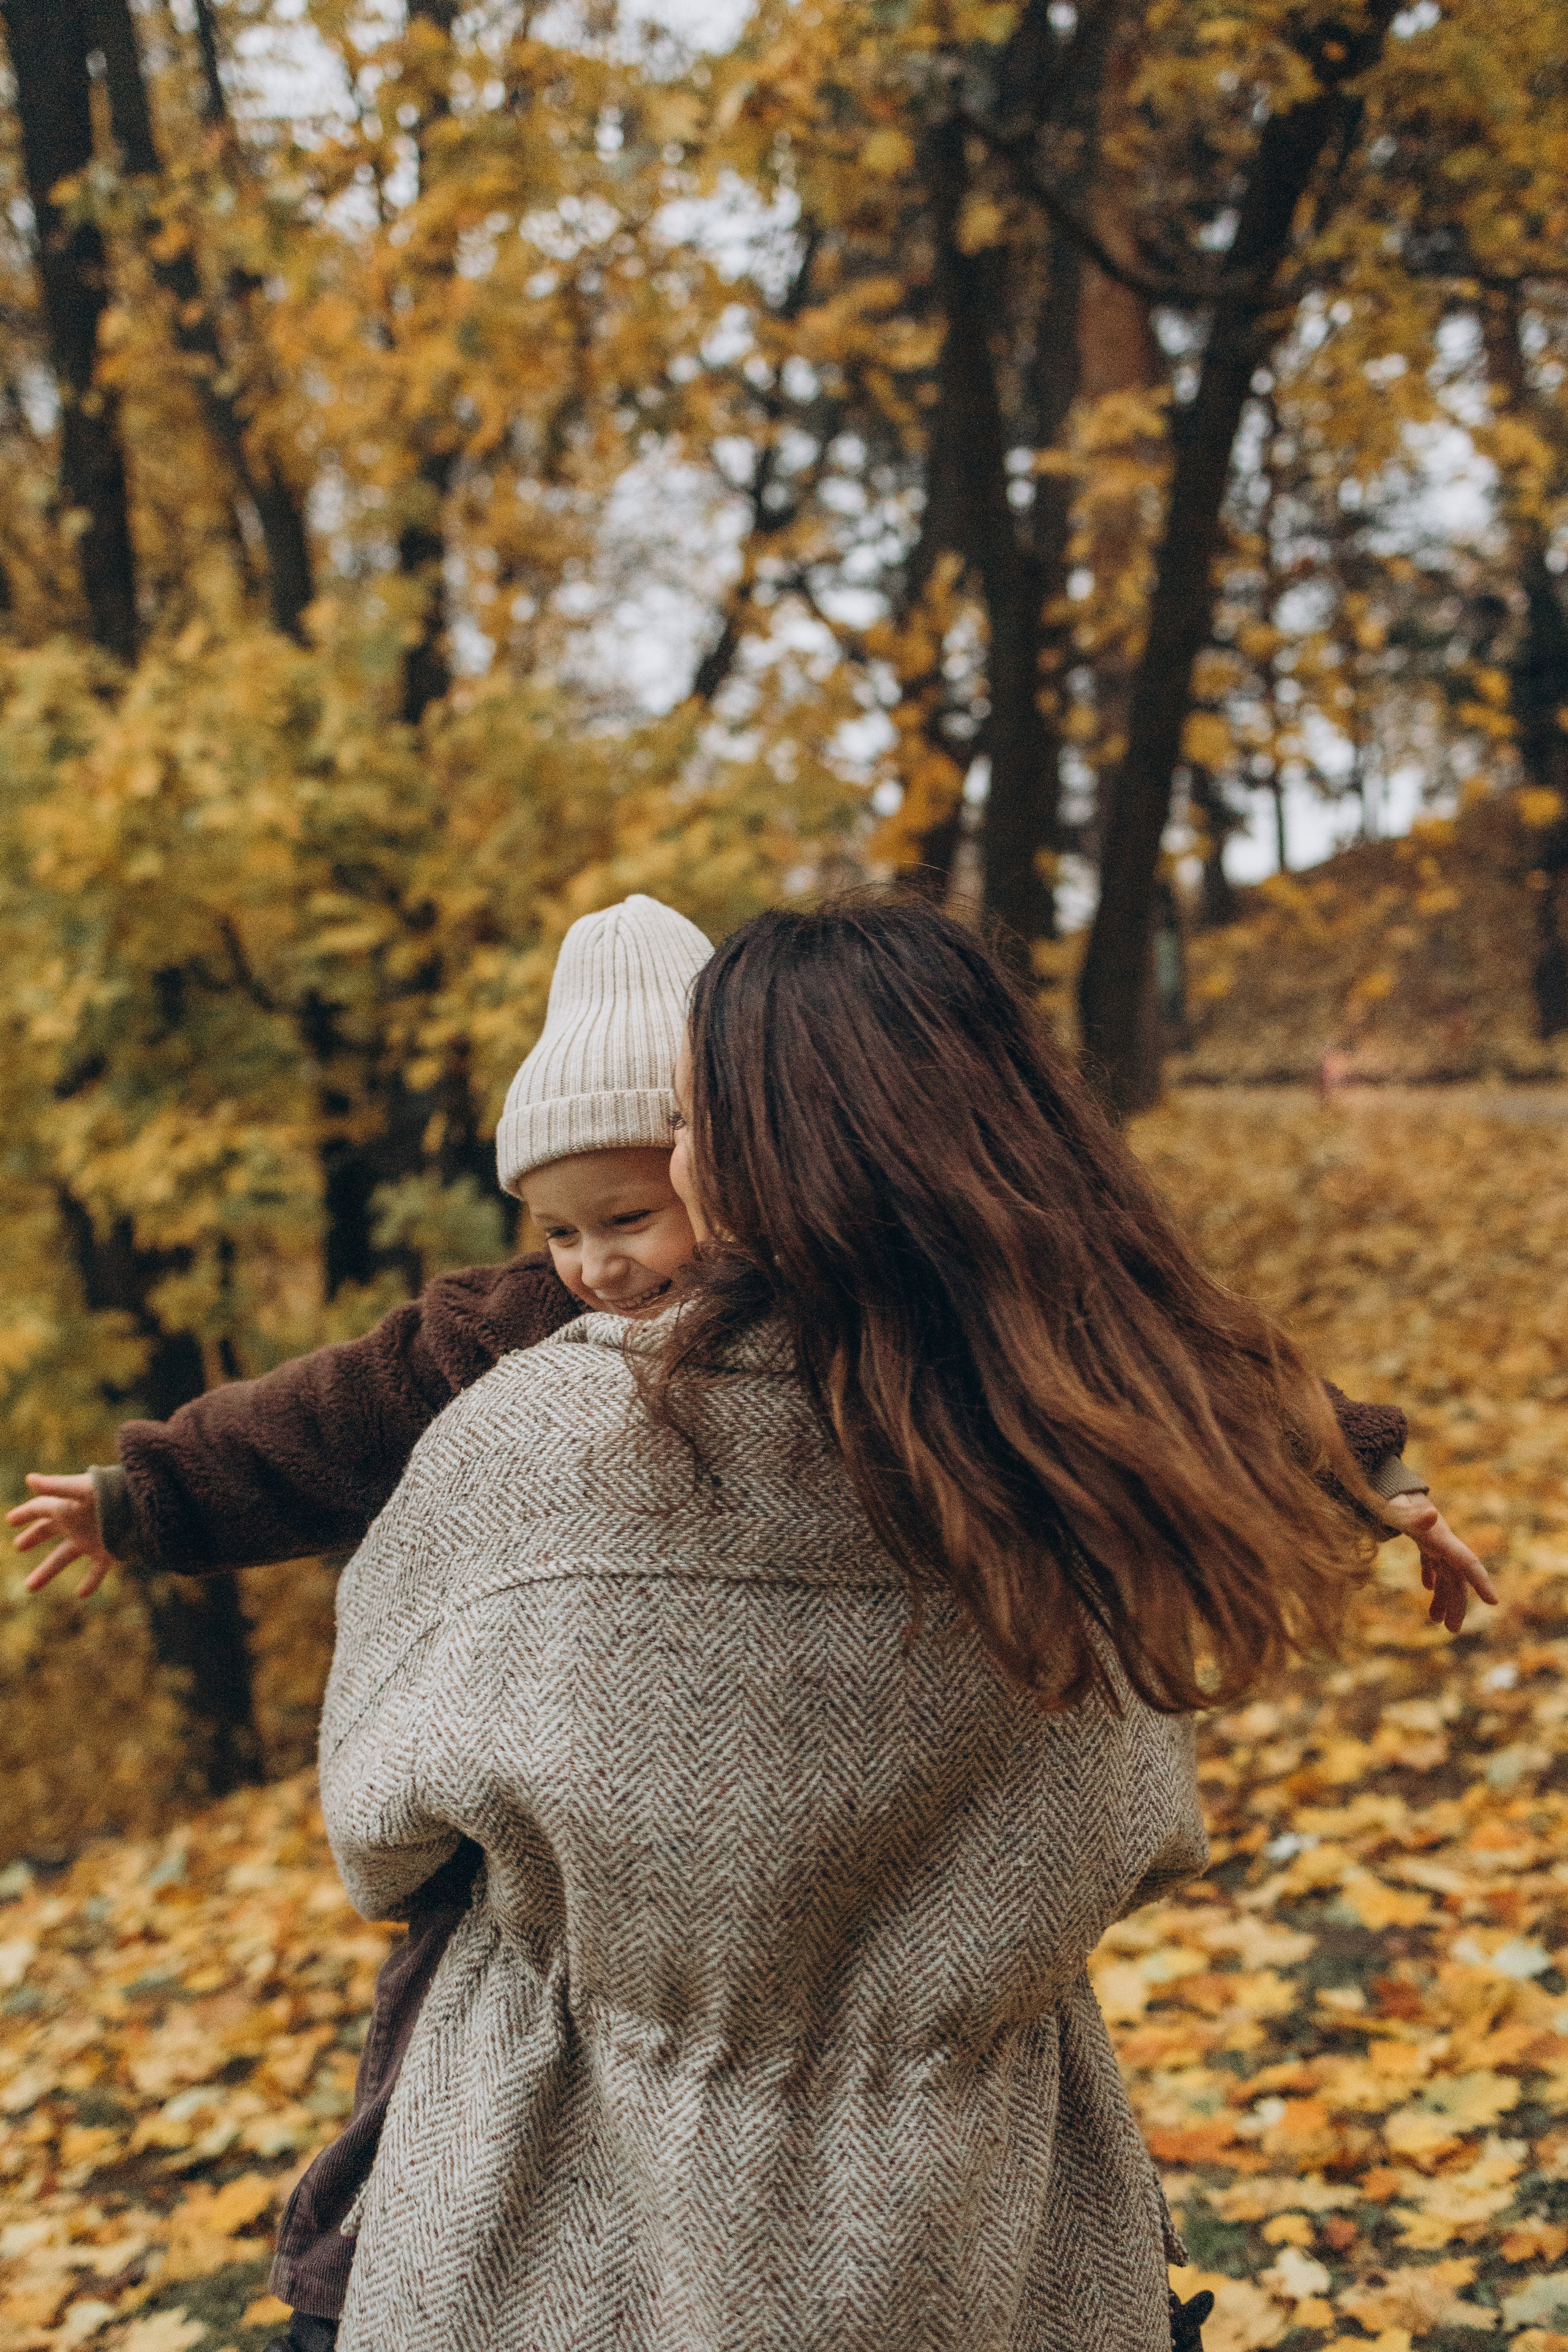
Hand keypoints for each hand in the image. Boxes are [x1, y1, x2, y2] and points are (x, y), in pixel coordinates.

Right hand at [8, 1473, 118, 1597]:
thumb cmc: (114, 1491)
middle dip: (33, 1538)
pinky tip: (81, 1595)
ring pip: (64, 1557)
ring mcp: (92, 1539)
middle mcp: (77, 1523)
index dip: (25, 1514)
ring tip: (29, 1587)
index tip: (10, 1520)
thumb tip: (29, 1479)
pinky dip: (90, 1582)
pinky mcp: (108, 1552)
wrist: (146, 1504)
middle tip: (18, 1546)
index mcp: (68, 1506)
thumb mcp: (83, 1489)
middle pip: (49, 1532)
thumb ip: (56, 1487)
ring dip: (46, 1571)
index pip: (40, 1509)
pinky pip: (97, 1571)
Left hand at [1383, 1490, 1497, 1633]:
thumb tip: (1431, 1515)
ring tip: (1436, 1620)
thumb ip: (1409, 1514)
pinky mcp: (1420, 1536)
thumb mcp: (1392, 1506)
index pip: (1466, 1561)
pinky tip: (1427, 1589)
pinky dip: (1432, 1576)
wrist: (1377, 1478)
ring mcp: (1431, 1537)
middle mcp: (1440, 1538)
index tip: (1493, 1602)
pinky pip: (1432, 1560)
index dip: (1480, 1582)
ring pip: (1445, 1571)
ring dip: (1443, 1595)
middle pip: (1456, 1575)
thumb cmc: (1383, 1494)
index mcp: (1438, 1535)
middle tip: (1452, 1630)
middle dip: (1457, 1602)